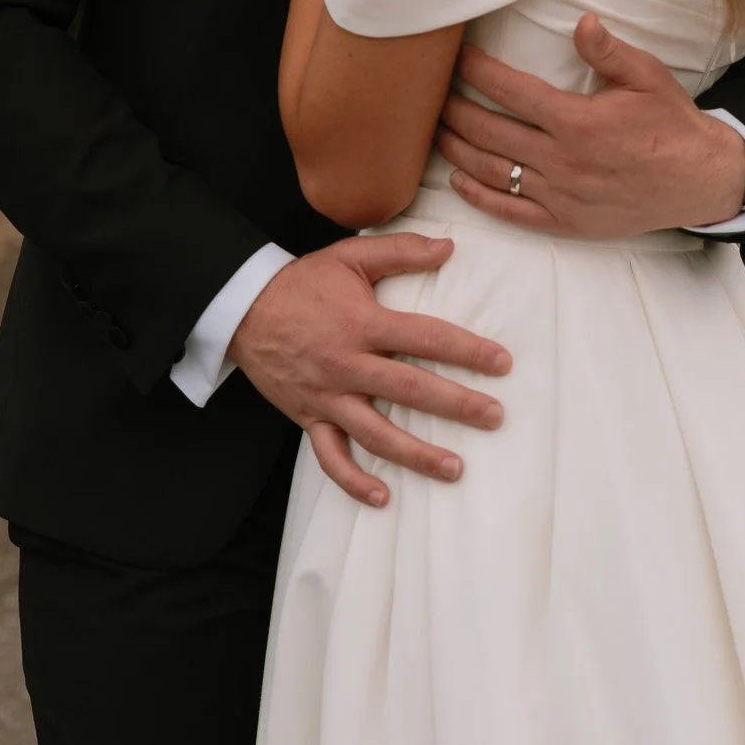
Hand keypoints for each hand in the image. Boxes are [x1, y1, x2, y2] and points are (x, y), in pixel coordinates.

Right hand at [227, 234, 510, 507]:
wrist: (243, 307)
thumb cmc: (303, 282)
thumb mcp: (350, 256)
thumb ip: (400, 251)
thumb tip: (448, 247)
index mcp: (362, 323)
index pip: (425, 337)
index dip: (466, 349)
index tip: (501, 362)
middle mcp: (347, 364)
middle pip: (409, 389)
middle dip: (455, 404)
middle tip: (494, 417)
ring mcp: (327, 396)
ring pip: (375, 433)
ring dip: (416, 454)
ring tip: (454, 468)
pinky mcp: (308, 417)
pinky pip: (330, 457)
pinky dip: (354, 481)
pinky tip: (383, 496)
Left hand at [436, 15, 744, 236]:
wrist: (700, 180)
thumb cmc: (671, 123)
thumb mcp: (647, 76)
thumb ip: (608, 50)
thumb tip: (581, 21)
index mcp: (578, 122)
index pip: (511, 91)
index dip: (477, 72)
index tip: (457, 57)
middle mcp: (563, 161)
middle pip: (489, 131)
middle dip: (455, 109)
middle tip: (435, 92)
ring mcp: (561, 196)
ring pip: (492, 171)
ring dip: (457, 149)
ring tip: (436, 128)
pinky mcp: (565, 222)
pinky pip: (511, 212)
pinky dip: (479, 196)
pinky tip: (457, 180)